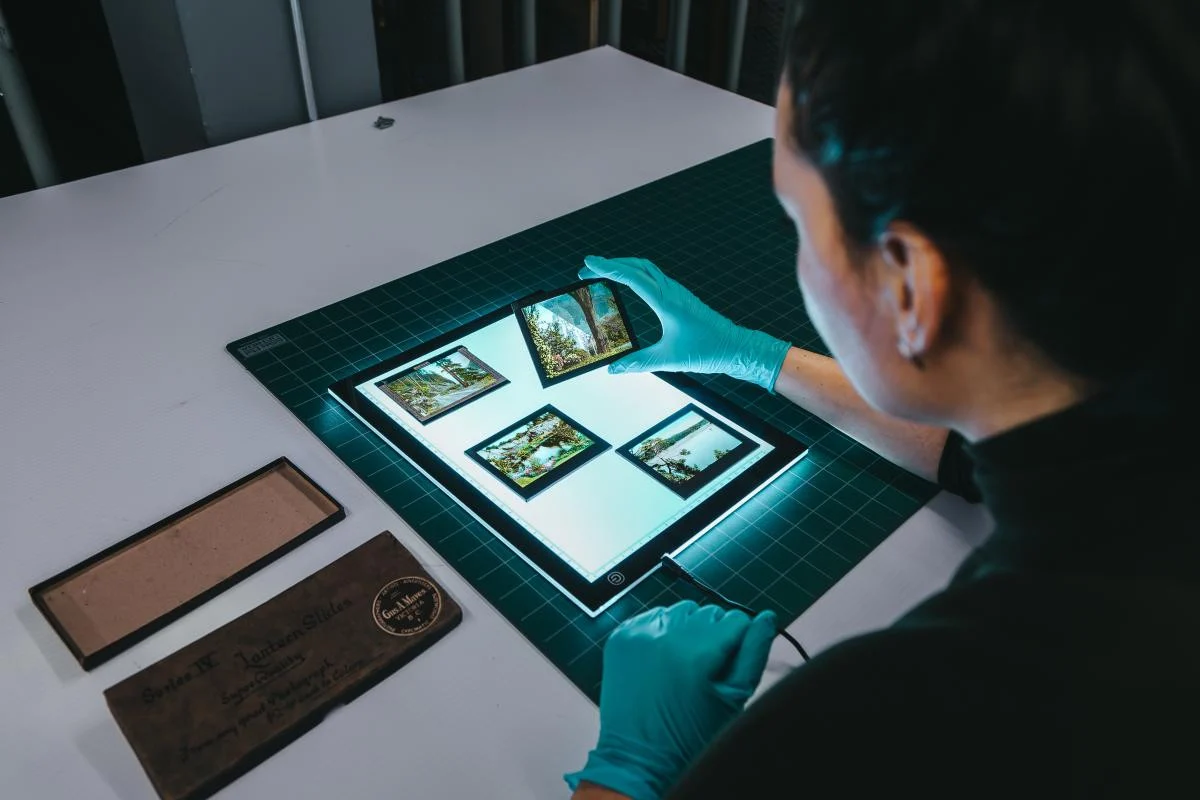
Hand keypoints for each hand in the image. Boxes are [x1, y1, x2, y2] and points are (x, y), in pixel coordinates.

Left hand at [565, 601, 777, 799]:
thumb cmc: (691, 735)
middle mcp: (665, 635)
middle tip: (705, 670)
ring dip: (688, 630)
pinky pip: (654, 617)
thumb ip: (754, 653)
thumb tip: (766, 618)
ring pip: (681, 611)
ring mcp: (639, 633)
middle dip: (714, 635)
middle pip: (708, 613)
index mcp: (697, 651)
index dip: (739, 641)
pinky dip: (663, 632)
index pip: (736, 619)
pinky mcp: (621, 637)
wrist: (638, 757)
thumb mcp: (733, 698)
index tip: (729, 664)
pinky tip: (662, 660)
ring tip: (684, 664)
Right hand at [579, 256, 791, 390]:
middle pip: (637, 265)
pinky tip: (629, 284)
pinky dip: (636, 274)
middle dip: (610, 264)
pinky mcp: (681, 298)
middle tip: (587, 268)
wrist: (736, 347)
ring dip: (623, 267)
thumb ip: (638, 363)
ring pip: (647, 269)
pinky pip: (654, 277)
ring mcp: (678, 292)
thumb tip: (613, 370)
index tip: (588, 262)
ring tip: (602, 273)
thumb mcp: (668, 360)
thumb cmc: (706, 351)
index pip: (631, 277)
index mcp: (666, 302)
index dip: (607, 268)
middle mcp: (671, 291)